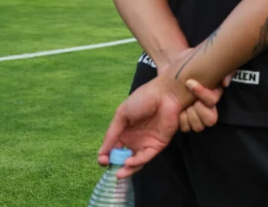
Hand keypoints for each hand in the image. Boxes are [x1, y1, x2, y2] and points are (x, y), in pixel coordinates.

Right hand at [97, 75, 218, 177]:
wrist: (166, 94)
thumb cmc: (143, 99)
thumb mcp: (122, 114)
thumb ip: (112, 133)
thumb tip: (102, 152)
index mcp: (124, 131)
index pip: (112, 148)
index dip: (106, 156)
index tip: (102, 160)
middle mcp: (134, 139)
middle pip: (123, 158)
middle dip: (115, 166)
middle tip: (109, 169)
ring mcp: (145, 143)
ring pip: (134, 161)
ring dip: (126, 169)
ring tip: (118, 173)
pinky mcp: (158, 145)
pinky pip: (146, 157)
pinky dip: (137, 162)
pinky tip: (128, 163)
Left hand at [156, 50, 231, 133]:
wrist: (172, 65)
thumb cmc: (191, 63)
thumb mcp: (208, 60)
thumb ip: (225, 70)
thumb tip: (226, 83)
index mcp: (213, 94)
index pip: (212, 101)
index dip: (202, 94)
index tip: (189, 83)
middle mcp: (206, 106)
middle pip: (210, 119)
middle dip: (199, 110)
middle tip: (189, 101)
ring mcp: (195, 114)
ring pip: (199, 126)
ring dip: (190, 117)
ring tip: (183, 107)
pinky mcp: (184, 120)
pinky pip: (187, 128)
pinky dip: (182, 122)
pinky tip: (178, 112)